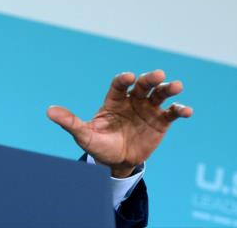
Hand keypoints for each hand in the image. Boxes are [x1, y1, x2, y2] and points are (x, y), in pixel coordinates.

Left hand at [47, 70, 191, 177]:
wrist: (118, 162)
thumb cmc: (99, 145)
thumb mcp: (84, 135)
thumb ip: (70, 122)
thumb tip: (48, 111)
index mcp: (114, 100)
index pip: (119, 84)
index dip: (123, 79)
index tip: (128, 77)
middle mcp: (132, 100)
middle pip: (142, 85)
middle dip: (149, 79)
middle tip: (157, 74)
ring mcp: (148, 109)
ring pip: (160, 94)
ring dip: (168, 88)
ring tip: (177, 86)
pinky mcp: (161, 122)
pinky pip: (172, 113)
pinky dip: (180, 110)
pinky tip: (187, 111)